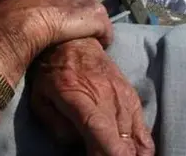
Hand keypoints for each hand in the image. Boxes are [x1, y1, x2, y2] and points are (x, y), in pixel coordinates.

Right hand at [0, 0, 112, 84]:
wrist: (20, 26)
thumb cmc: (10, 19)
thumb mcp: (13, 5)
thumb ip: (22, 6)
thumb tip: (15, 15)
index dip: (65, 7)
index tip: (62, 20)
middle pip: (84, 0)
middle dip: (81, 15)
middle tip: (74, 32)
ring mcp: (83, 0)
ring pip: (96, 15)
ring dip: (92, 28)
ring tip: (86, 42)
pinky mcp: (95, 16)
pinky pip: (106, 31)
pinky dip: (103, 39)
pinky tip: (96, 47)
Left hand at [30, 38, 154, 155]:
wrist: (74, 41)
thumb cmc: (51, 72)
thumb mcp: (39, 98)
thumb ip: (56, 126)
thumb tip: (77, 144)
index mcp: (78, 97)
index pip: (102, 134)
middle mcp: (107, 97)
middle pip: (123, 144)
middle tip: (99, 154)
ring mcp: (124, 97)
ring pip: (136, 141)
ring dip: (127, 154)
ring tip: (113, 154)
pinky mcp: (134, 98)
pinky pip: (145, 132)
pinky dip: (140, 148)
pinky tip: (132, 154)